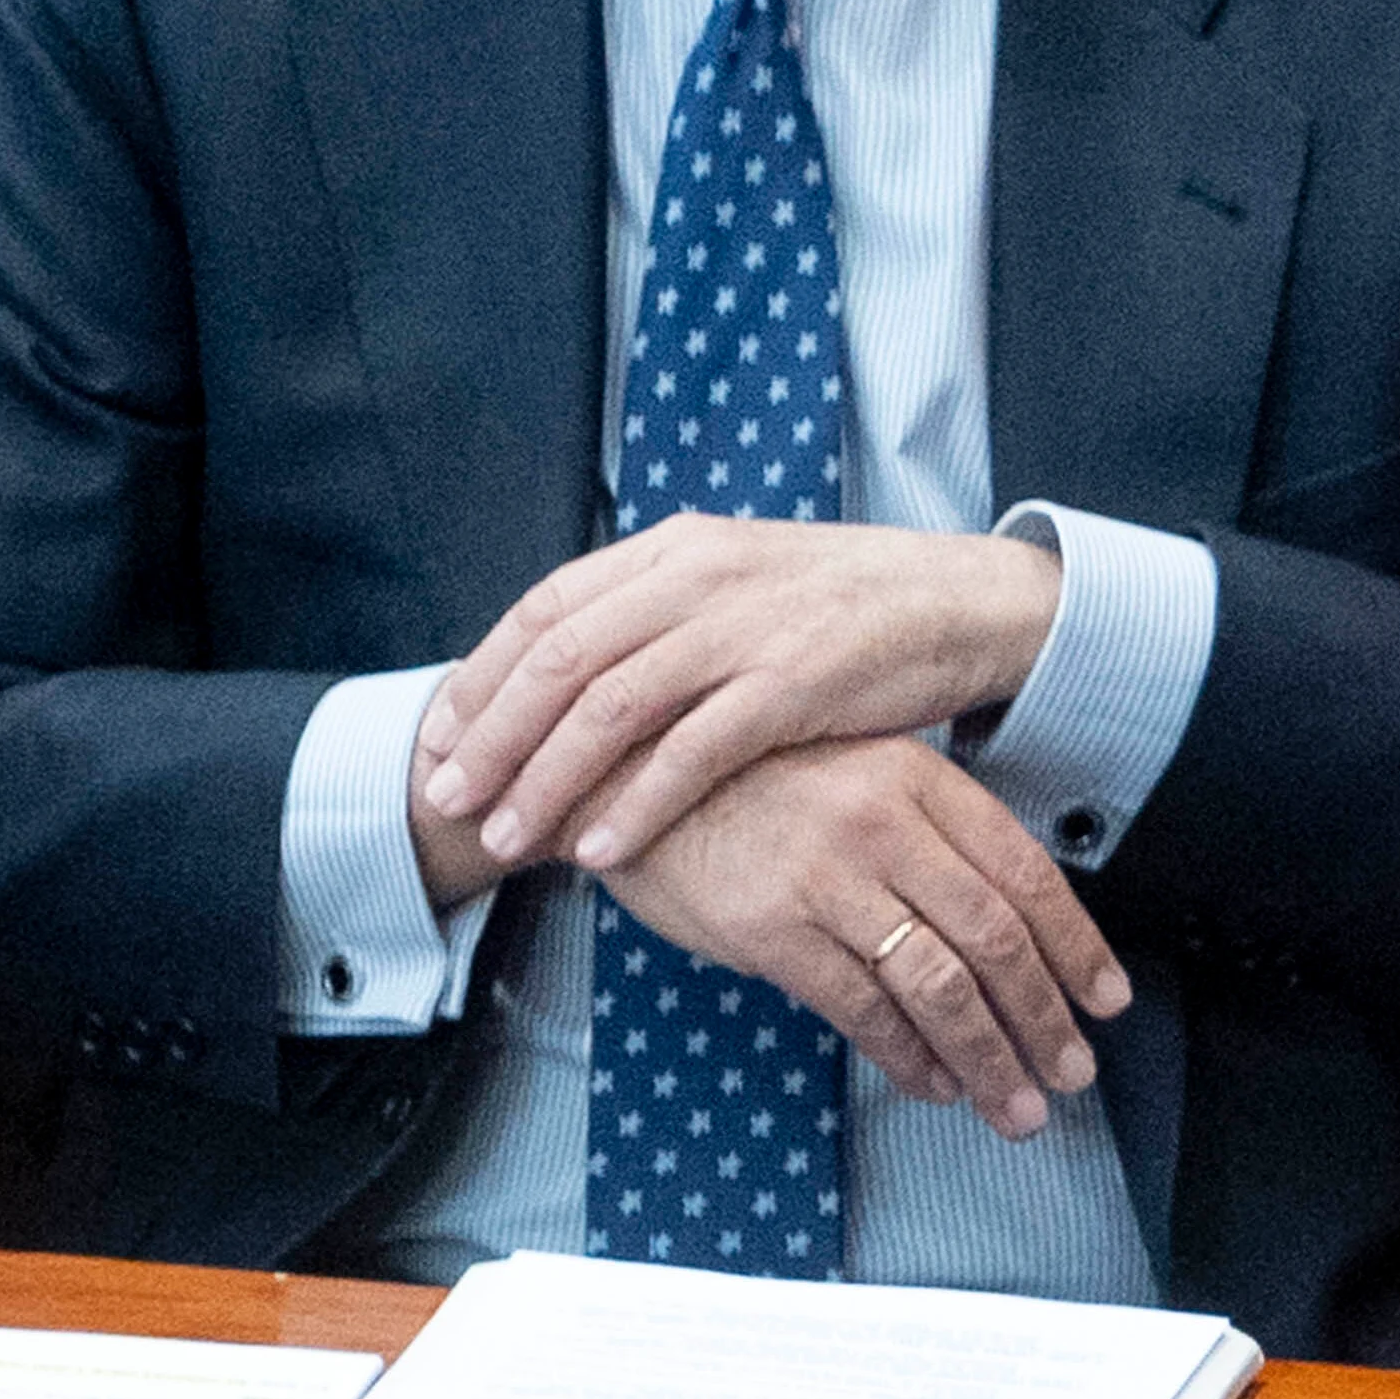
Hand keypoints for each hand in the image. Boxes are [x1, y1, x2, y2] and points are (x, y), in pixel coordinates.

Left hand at [420, 514, 1060, 874]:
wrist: (960, 598)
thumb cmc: (843, 605)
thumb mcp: (738, 582)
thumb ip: (657, 614)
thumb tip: (567, 673)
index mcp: (676, 548)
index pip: (547, 609)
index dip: (482, 677)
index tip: (439, 739)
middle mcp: (698, 578)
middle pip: (562, 660)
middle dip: (492, 738)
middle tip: (446, 800)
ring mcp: (745, 629)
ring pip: (612, 708)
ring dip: (547, 781)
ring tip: (508, 840)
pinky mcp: (794, 683)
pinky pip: (694, 753)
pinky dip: (638, 804)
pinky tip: (601, 850)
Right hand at [592, 736, 1129, 1134]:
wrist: (631, 776)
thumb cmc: (754, 782)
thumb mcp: (856, 776)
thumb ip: (928, 835)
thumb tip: (1008, 922)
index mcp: (919, 782)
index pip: (1024, 873)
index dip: (1076, 945)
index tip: (1107, 999)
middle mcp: (883, 825)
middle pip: (994, 938)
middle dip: (1044, 1018)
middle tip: (1072, 1074)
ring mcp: (827, 877)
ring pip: (937, 984)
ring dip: (987, 1057)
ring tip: (1015, 1105)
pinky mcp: (772, 929)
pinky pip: (861, 1008)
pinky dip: (907, 1057)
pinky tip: (933, 1084)